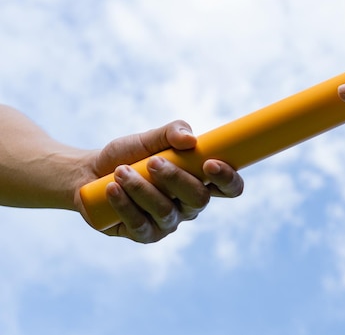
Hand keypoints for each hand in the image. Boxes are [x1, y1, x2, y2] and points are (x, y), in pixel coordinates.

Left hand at [75, 120, 243, 242]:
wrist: (90, 173)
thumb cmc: (129, 155)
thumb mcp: (149, 138)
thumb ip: (172, 132)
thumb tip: (190, 140)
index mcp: (201, 181)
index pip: (229, 187)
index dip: (227, 179)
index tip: (209, 162)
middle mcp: (189, 205)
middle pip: (199, 199)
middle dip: (176, 179)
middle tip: (152, 161)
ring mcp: (169, 222)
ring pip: (166, 211)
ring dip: (142, 189)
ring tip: (120, 171)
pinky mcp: (145, 235)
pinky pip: (140, 225)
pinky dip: (125, 204)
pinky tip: (112, 189)